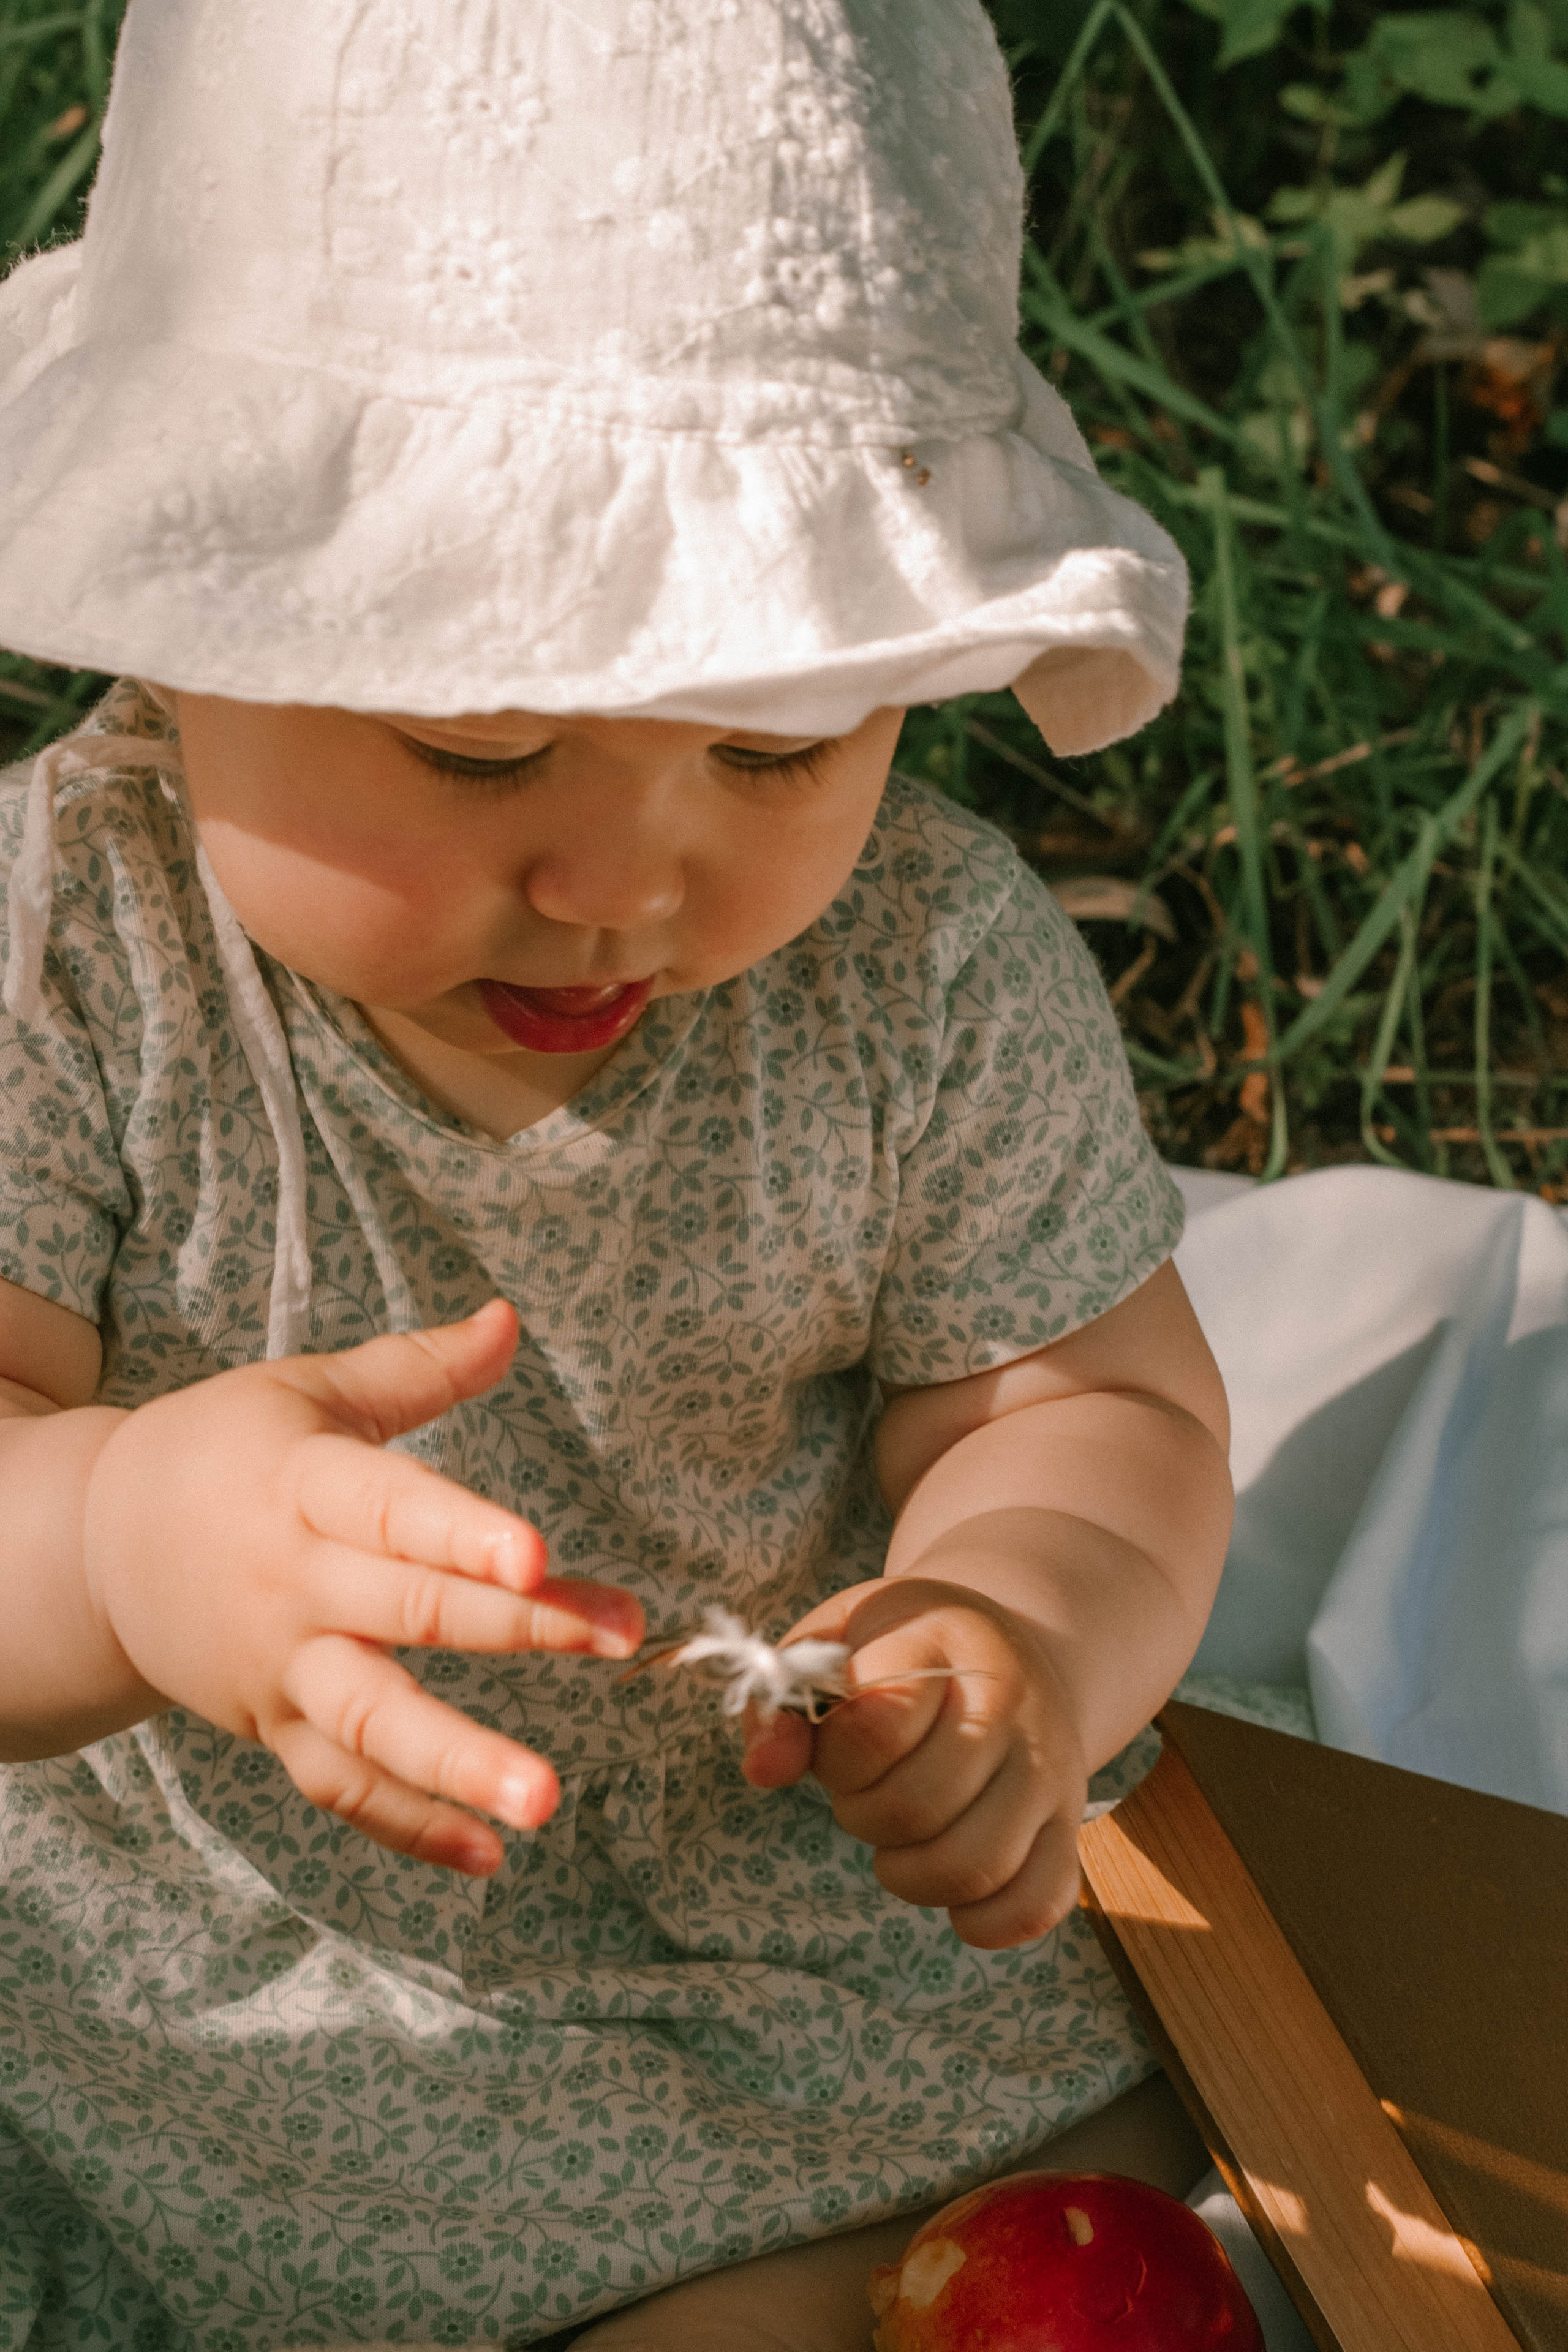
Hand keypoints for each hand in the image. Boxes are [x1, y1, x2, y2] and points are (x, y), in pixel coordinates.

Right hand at [81, 1300, 641, 1873]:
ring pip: (371, 1724)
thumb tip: (512, 1318)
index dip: (465, 1532)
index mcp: (305, 1487)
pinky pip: (340, 1788)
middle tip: (620, 1641)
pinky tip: (488, 1856)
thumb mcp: (310, 1390)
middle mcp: (294, 1584)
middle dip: (521, 1629)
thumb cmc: (227, 1450)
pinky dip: (409, 1826)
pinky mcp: (272, 1728)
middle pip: (411, 1612)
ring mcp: (280, 1667)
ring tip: (547, 1799)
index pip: (394, 1510)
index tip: (542, 1553)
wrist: (97, 1543)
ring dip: (460, 1764)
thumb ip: (418, 1369)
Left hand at [742, 1578, 1086, 1948]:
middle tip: (868, 1791)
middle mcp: (1012, 1707)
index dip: (836, 1757)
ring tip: (903, 1837)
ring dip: (911, 1874)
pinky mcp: (1069, 1827)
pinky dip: (983, 1919)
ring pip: (976, 1867)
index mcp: (945, 1645)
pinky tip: (952, 1888)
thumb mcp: (834, 1642)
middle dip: (864, 1816)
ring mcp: (1049, 1771)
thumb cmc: (901, 1651)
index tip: (841, 1745)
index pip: (876, 1729)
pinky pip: (1036, 1904)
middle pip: (918, 1808)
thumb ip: (784, 1701)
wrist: (1011, 1646)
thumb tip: (762, 1771)